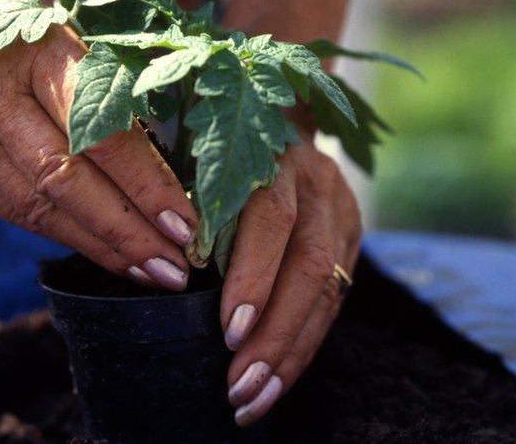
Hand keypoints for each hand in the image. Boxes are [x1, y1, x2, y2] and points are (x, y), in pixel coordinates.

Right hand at [0, 24, 196, 290]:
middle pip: (65, 180)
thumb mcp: (81, 32)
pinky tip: (112, 257)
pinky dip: (73, 239)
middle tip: (177, 267)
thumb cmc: (35, 26)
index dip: (145, 184)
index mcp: (36, 49)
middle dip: (127, 231)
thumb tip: (183, 170)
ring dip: (104, 248)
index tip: (187, 224)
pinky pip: (21, 215)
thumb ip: (120, 90)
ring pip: (41, 209)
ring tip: (154, 272)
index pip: (99, 130)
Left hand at [219, 136, 361, 425]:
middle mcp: (318, 183)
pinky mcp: (351, 238)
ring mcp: (342, 212)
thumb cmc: (218, 145)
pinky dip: (304, 344)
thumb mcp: (202, 158)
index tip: (229, 333)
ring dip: (291, 353)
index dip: (254, 277)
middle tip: (240, 387)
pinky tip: (279, 380)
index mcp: (274, 155)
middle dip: (274, 334)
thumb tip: (164, 270)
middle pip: (308, 265)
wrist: (280, 114)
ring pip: (327, 291)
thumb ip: (192, 204)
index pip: (271, 219)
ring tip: (256, 400)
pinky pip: (334, 301)